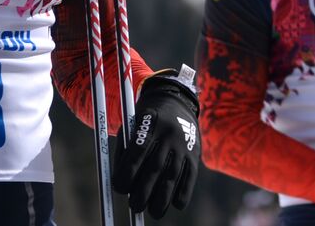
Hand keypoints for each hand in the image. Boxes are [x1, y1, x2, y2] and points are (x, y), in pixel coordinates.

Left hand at [112, 70, 200, 216]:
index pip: (137, 152)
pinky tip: (176, 204)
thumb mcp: (132, 125)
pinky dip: (184, 192)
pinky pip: (191, 175)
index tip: (119, 188)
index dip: (127, 173)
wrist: (176, 102)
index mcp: (149, 123)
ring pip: (173, 174)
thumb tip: (121, 185)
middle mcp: (169, 133)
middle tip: (135, 206)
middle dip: (144, 191)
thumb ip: (125, 152)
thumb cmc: (146, 121)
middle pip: (156, 167)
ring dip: (163, 197)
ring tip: (155, 212)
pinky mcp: (195, 152)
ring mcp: (184, 143)